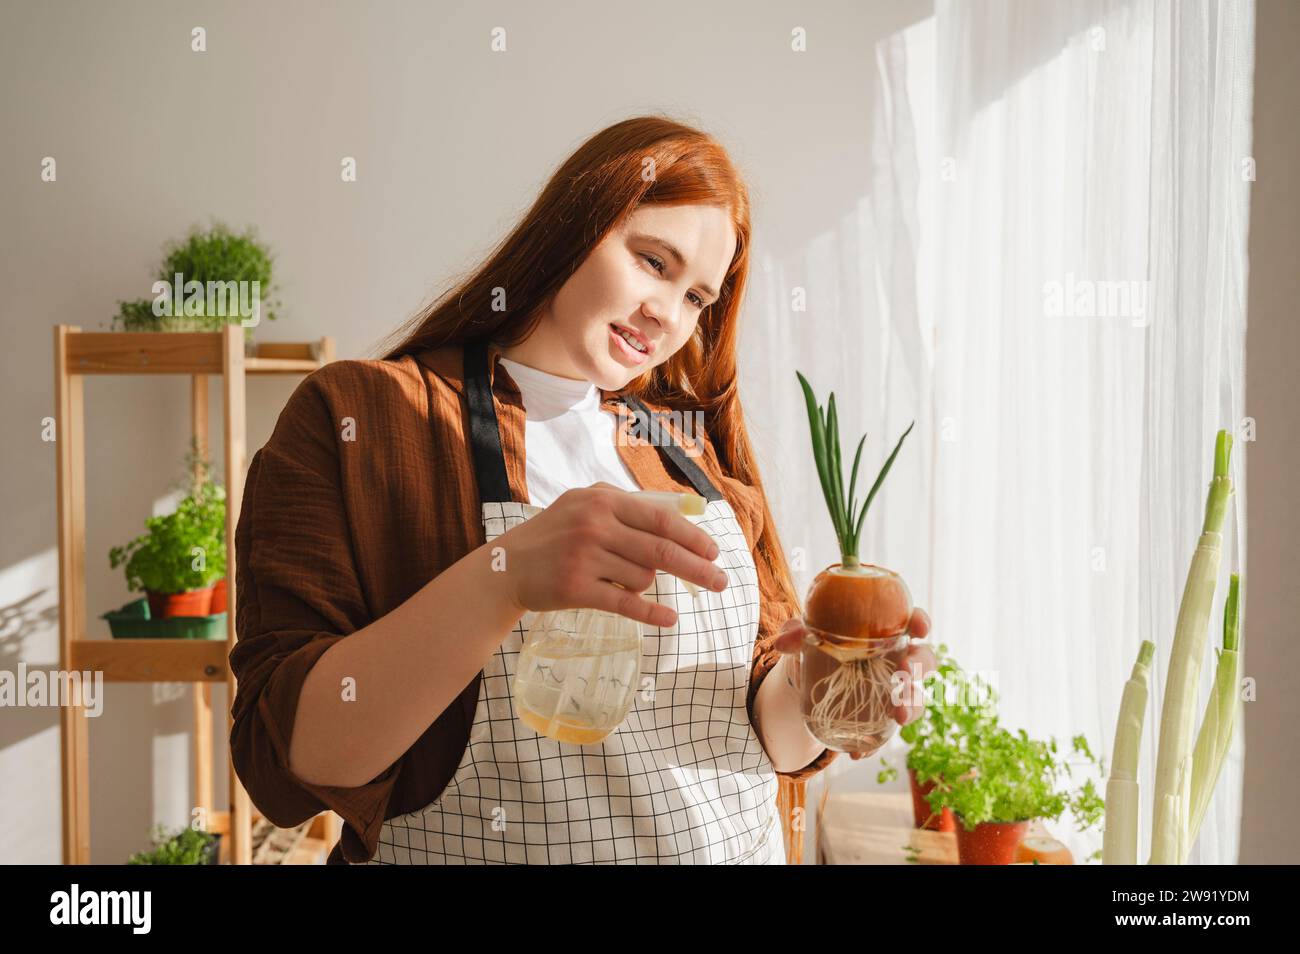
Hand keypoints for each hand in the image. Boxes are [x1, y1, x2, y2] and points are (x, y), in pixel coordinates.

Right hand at [495, 482, 726, 628]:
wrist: (508, 566)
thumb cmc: (556, 534)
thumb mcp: (586, 503)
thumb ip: (628, 504)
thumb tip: (682, 510)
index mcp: (603, 501)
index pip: (661, 519)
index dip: (693, 537)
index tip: (714, 553)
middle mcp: (595, 525)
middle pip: (662, 550)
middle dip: (698, 568)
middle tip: (721, 583)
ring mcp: (585, 557)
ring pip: (643, 578)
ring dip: (646, 585)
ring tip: (627, 582)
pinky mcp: (575, 588)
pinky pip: (625, 603)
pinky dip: (651, 613)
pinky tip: (669, 619)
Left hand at [772, 607, 934, 758]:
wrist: (806, 680)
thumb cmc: (814, 645)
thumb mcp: (802, 636)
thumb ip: (795, 633)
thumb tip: (784, 643)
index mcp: (884, 631)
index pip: (911, 621)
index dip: (920, 622)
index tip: (919, 629)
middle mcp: (896, 659)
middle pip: (924, 660)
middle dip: (919, 666)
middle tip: (904, 672)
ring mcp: (892, 690)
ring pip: (916, 699)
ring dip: (911, 708)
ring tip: (897, 717)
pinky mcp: (881, 718)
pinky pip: (887, 733)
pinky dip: (875, 744)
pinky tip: (859, 752)